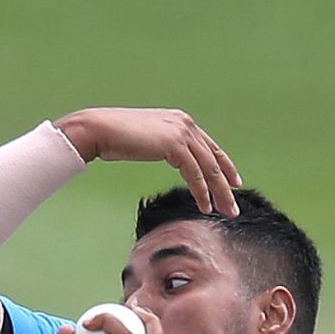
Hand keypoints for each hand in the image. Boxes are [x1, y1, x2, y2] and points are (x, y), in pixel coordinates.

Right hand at [53, 108, 240, 215]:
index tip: (234, 183)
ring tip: (226, 212)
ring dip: (219, 193)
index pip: (209, 147)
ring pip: (209, 167)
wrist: (100, 129)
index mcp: (181, 121)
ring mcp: (181, 132)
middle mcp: (186, 124)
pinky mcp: (174, 144)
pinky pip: (195, 173)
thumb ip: (163, 145)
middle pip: (214, 158)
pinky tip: (205, 206)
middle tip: (234, 206)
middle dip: (226, 185)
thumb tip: (168, 156)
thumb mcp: (147, 140)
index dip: (224, 166)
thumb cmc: (116, 137)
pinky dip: (202, 192)